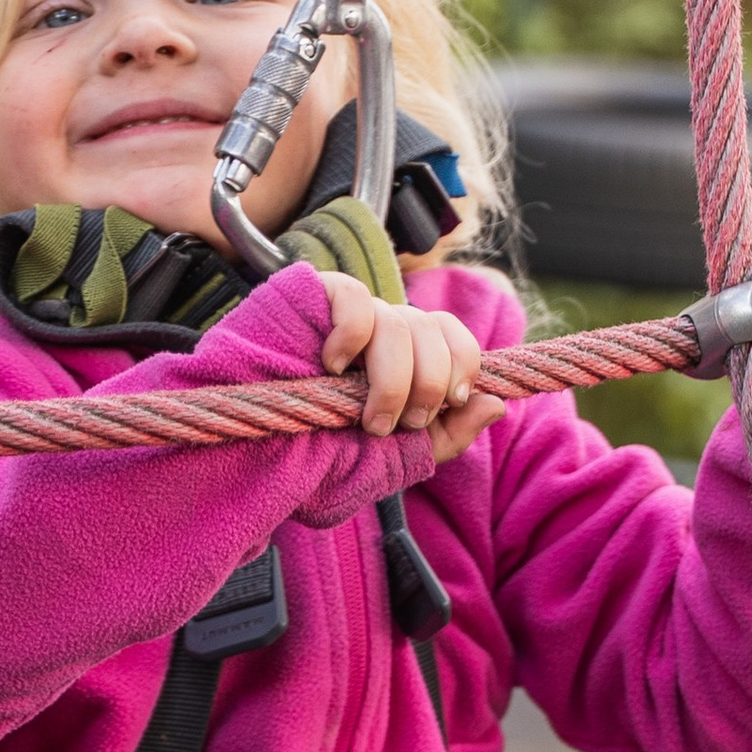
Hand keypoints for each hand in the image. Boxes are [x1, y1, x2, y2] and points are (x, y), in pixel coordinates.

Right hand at [317, 273, 504, 461]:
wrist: (255, 455)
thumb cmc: (319, 452)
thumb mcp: (396, 455)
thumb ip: (447, 435)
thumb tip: (496, 405)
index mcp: (405, 355)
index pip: (452, 332)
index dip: (463, 362)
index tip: (450, 402)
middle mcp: (381, 327)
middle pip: (430, 327)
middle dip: (427, 383)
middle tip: (402, 425)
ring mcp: (348, 311)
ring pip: (397, 321)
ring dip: (392, 380)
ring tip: (369, 420)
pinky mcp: (313, 296)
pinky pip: (354, 298)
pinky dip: (351, 336)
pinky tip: (332, 367)